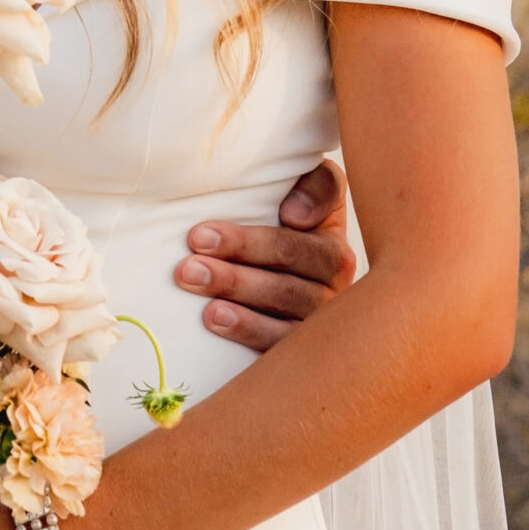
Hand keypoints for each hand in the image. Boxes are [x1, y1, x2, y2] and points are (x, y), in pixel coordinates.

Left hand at [175, 158, 355, 348]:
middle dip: (243, 246)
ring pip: (286, 297)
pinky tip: (214, 317)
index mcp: (327, 218)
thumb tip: (295, 215)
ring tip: (192, 277)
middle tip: (194, 242)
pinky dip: (247, 328)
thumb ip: (294, 184)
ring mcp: (323, 310)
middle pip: (295, 253)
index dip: (310, 202)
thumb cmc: (261, 232)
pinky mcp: (303, 346)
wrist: (258, 285)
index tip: (283, 212)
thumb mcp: (276, 197)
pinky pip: (281, 340)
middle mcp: (336, 267)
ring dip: (237, 286)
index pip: (327, 196)